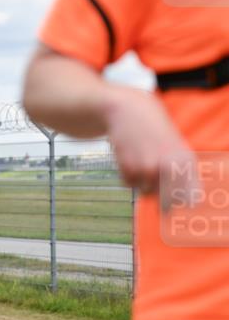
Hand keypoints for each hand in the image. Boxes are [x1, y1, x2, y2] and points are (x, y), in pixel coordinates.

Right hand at [103, 86, 198, 209]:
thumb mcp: (175, 150)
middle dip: (159, 196)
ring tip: (140, 160)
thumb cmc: (154, 132)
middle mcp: (170, 168)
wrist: (129, 112)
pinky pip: (129, 184)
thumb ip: (181, 175)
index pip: (191, 198)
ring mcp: (149, 169)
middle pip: (166, 201)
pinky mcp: (129, 168)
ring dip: (141, 182)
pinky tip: (129, 157)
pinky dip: (127, 175)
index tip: (174, 203)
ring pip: (145, 192)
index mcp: (186, 162)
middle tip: (151, 177)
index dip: (182, 204)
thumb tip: (179, 207)